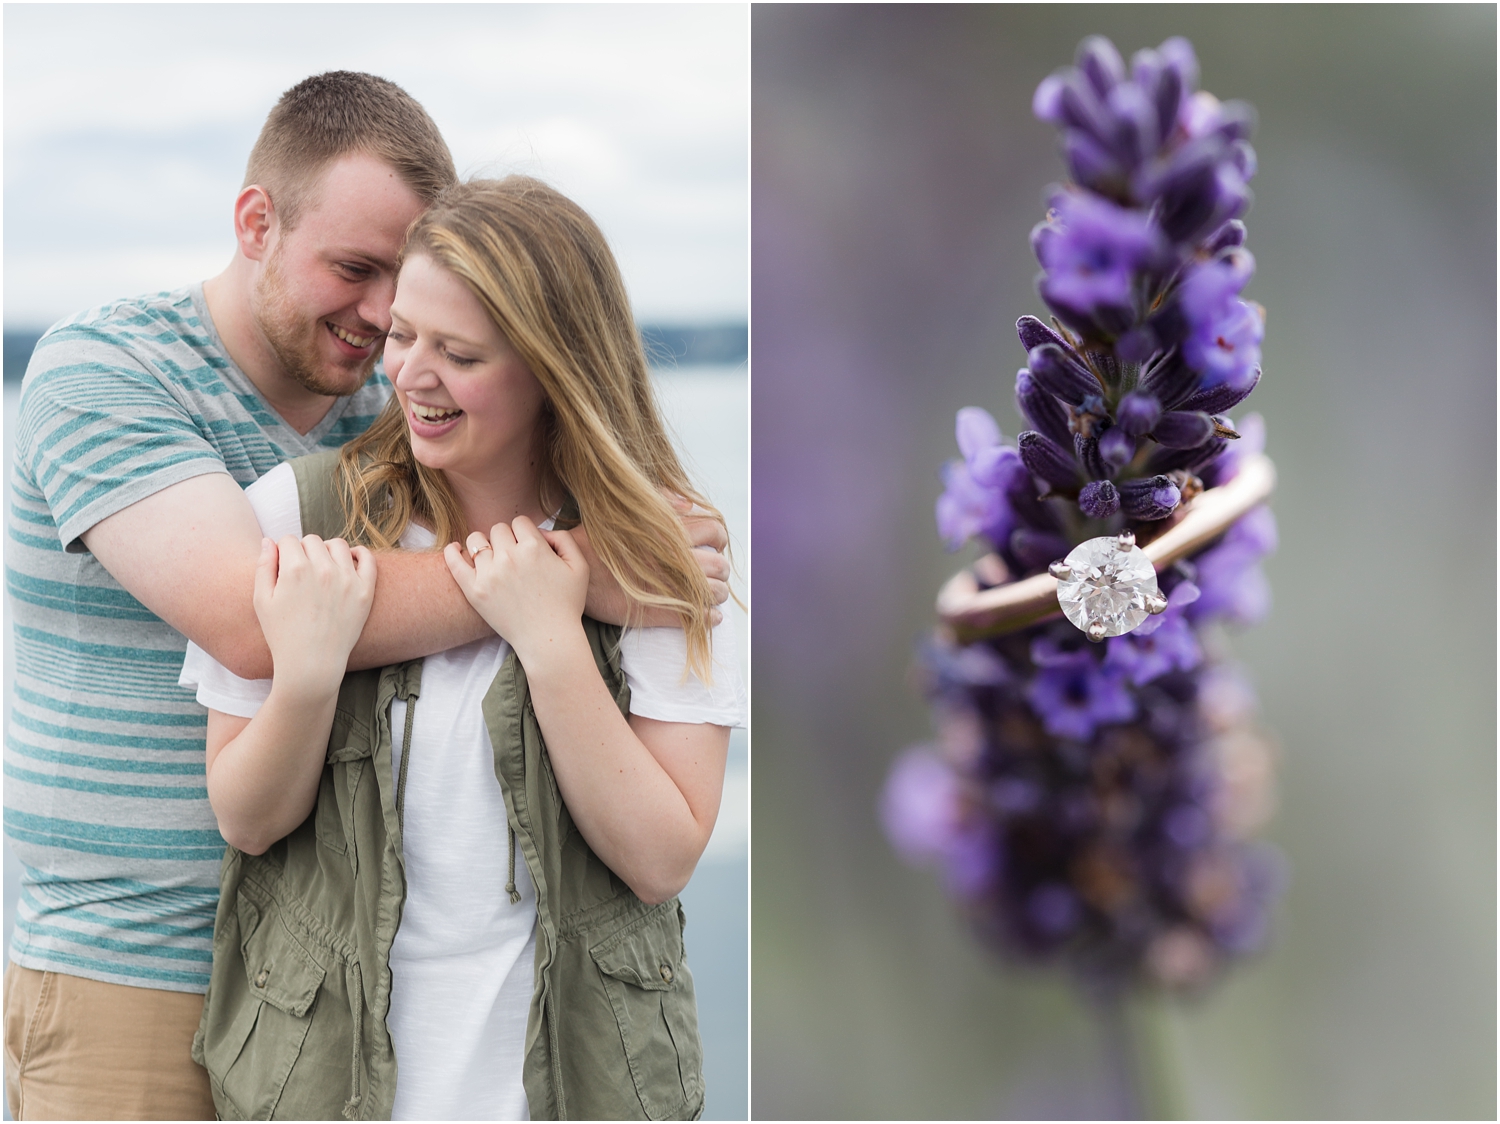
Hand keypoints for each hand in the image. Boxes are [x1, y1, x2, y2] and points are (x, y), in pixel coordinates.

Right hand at [253, 535, 375, 695]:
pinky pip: (367, 558)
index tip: (284, 566)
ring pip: (338, 545)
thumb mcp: (262, 600)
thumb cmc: (282, 634)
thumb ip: (263, 566)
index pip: (289, 540)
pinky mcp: (365, 591)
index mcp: (295, 569)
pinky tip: (349, 561)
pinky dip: (358, 554)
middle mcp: (323, 569)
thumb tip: (269, 541)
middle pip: (312, 541)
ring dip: (328, 551)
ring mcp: (347, 579)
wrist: (312, 664)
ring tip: (322, 568)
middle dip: (304, 551)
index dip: (283, 552)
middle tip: (302, 572)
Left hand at [443, 518, 588, 662]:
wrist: (548, 639)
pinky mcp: (474, 590)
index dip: (525, 532)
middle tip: (513, 556)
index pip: (520, 522)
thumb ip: (564, 539)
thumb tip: (541, 531)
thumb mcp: (580, 567)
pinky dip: (452, 552)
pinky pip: (454, 562)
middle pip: (498, 529)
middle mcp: (510, 557)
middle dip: (506, 538)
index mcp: (534, 547)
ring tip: (491, 557)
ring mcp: (489, 573)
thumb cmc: (567, 604)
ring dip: (484, 544)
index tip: (527, 546)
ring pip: (476, 540)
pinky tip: (456, 548)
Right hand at [573, 495, 730, 627]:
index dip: (719, 539)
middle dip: (721, 570)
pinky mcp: (658, 611)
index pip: (714, 531)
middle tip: (714, 573)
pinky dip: (710, 618)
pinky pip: (698, 617)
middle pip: (719, 564)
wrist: (572, 572)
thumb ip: (659, 501)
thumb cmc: (595, 540)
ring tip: (712, 594)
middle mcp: (672, 559)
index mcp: (668, 532)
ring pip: (714, 592)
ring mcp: (667, 586)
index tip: (714, 545)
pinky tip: (709, 616)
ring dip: (718, 594)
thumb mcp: (623, 511)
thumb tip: (688, 503)